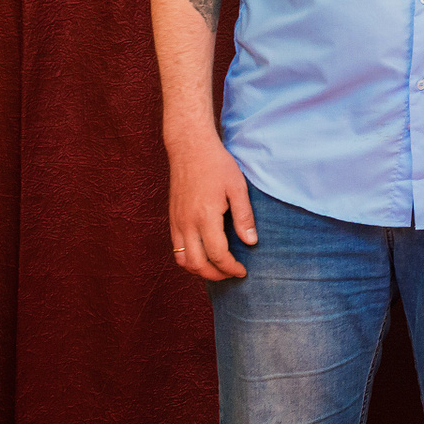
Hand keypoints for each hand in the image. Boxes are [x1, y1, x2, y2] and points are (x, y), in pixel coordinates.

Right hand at [167, 132, 255, 279]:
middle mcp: (186, 223)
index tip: (243, 270)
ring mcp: (176, 222)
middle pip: (197, 264)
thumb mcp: (237, 188)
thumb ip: (244, 216)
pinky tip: (203, 255)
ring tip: (218, 268)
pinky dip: (189, 259)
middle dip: (216, 275)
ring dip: (200, 270)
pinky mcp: (171, 219)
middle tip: (232, 273)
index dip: (231, 268)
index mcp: (205, 217)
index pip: (217, 255)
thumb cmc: (217, 165)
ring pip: (183, 260)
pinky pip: (176, 249)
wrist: (190, 148)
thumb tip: (251, 242)